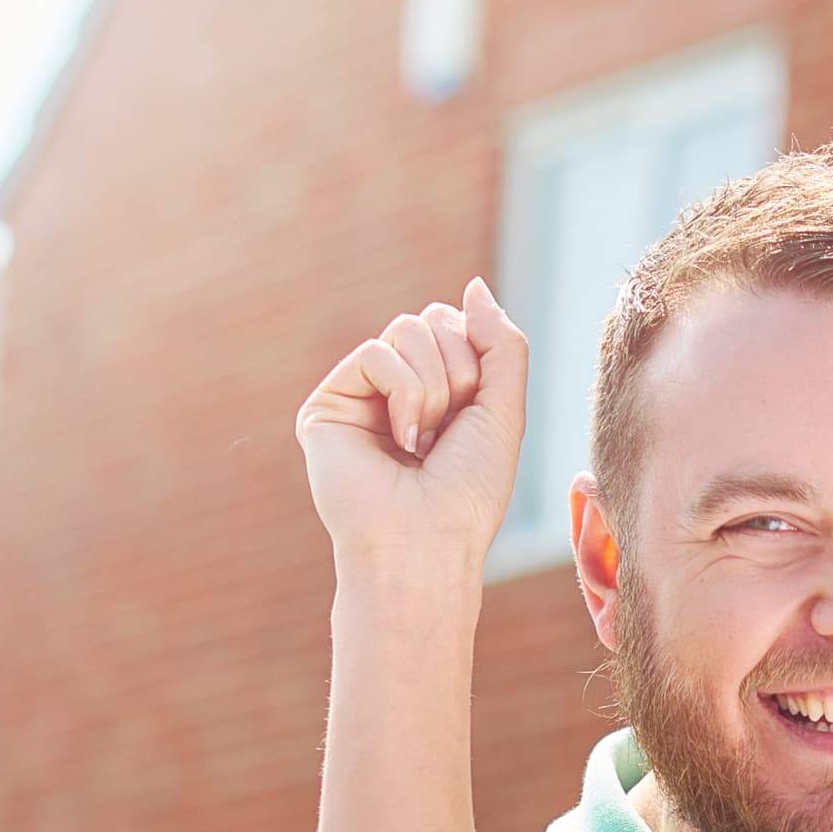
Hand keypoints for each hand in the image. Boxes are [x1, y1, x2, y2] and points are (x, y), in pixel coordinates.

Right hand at [296, 281, 530, 583]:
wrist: (425, 544)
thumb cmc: (467, 494)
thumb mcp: (504, 410)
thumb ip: (501, 344)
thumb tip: (474, 287)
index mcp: (439, 392)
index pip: (458, 326)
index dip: (479, 360)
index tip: (474, 416)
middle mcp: (397, 390)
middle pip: (433, 320)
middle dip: (458, 371)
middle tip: (447, 431)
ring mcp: (361, 396)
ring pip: (406, 329)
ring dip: (431, 387)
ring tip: (421, 441)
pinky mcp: (328, 405)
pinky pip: (376, 352)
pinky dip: (401, 393)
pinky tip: (398, 441)